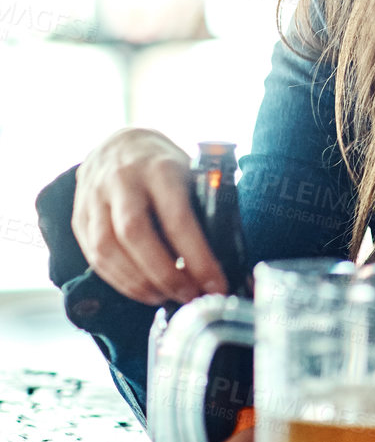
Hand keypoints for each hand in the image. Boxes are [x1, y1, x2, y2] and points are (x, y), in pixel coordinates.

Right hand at [71, 127, 226, 305]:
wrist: (118, 144)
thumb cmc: (165, 165)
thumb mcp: (191, 171)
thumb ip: (206, 204)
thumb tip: (229, 254)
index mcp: (160, 168)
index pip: (178, 218)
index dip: (197, 256)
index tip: (215, 283)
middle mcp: (122, 181)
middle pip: (135, 235)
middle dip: (164, 274)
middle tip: (189, 296)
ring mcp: (94, 198)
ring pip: (108, 248)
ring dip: (138, 282)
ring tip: (165, 298)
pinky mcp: (78, 217)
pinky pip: (93, 255)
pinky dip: (118, 280)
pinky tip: (142, 290)